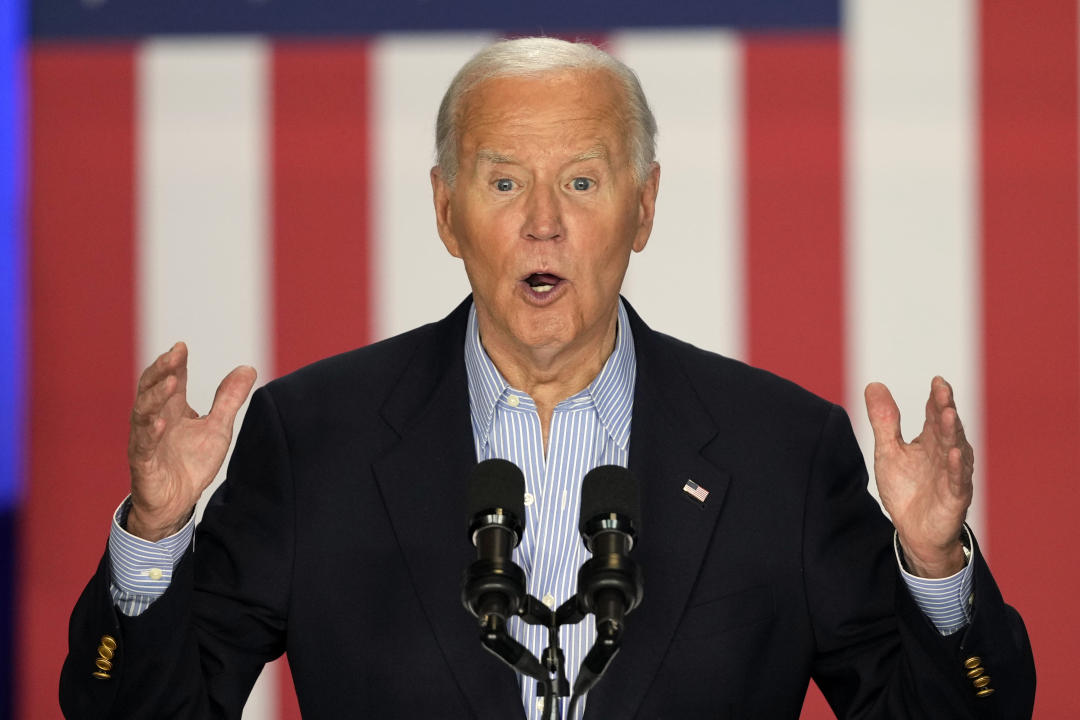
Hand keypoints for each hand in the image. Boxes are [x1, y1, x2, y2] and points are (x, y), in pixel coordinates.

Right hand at [127, 342, 256, 540]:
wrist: (176, 503)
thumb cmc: (191, 463)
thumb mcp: (217, 427)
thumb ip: (229, 399)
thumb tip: (247, 368)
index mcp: (172, 410)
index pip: (171, 379)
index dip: (175, 363)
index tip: (182, 347)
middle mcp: (155, 420)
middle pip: (151, 389)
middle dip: (161, 370)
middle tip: (174, 354)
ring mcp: (146, 441)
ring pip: (143, 413)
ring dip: (156, 396)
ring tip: (172, 381)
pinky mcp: (144, 464)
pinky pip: (144, 446)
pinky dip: (151, 433)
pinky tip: (160, 422)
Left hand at [864, 377, 972, 577]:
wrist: (914, 531)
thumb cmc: (906, 489)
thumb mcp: (889, 451)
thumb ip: (884, 421)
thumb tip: (874, 384)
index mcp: (931, 441)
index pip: (935, 414)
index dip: (936, 398)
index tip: (937, 380)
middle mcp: (946, 453)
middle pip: (946, 427)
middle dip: (945, 407)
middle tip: (943, 389)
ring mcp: (952, 474)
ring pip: (954, 449)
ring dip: (953, 432)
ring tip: (949, 413)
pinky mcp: (955, 496)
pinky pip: (957, 480)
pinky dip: (956, 467)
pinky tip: (954, 453)